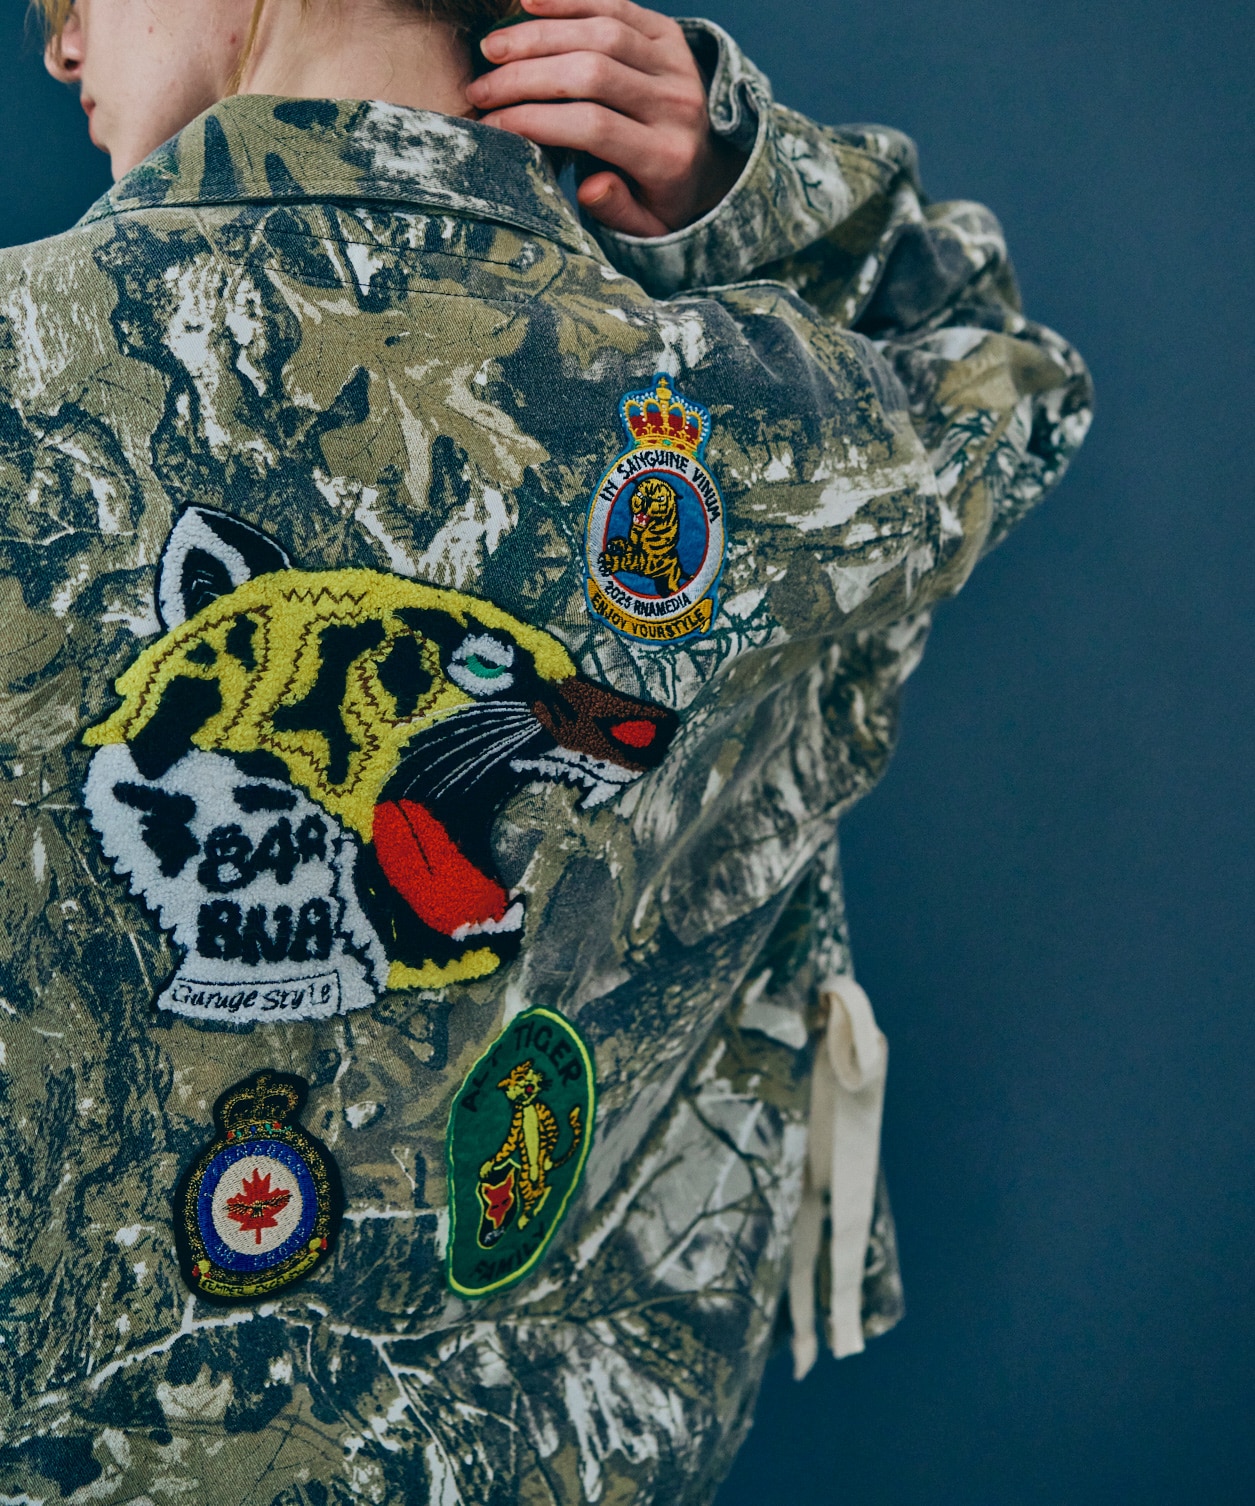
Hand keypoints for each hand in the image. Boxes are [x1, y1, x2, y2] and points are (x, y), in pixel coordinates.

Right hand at [465, 0, 746, 237]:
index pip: (592, 127)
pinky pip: (616, 5)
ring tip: (492, 49)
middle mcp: (678, 105)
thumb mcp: (645, 228)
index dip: (535, 120)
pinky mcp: (670, 35)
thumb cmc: (661, 201)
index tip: (492, 124)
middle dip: (526, 77)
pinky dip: (570, 0)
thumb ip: (617, 210)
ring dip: (538, 36)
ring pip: (600, 33)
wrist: (711, 168)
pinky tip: (527, 0)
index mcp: (668, 157)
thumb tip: (589, 185)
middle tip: (481, 88)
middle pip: (592, 73)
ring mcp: (677, 64)